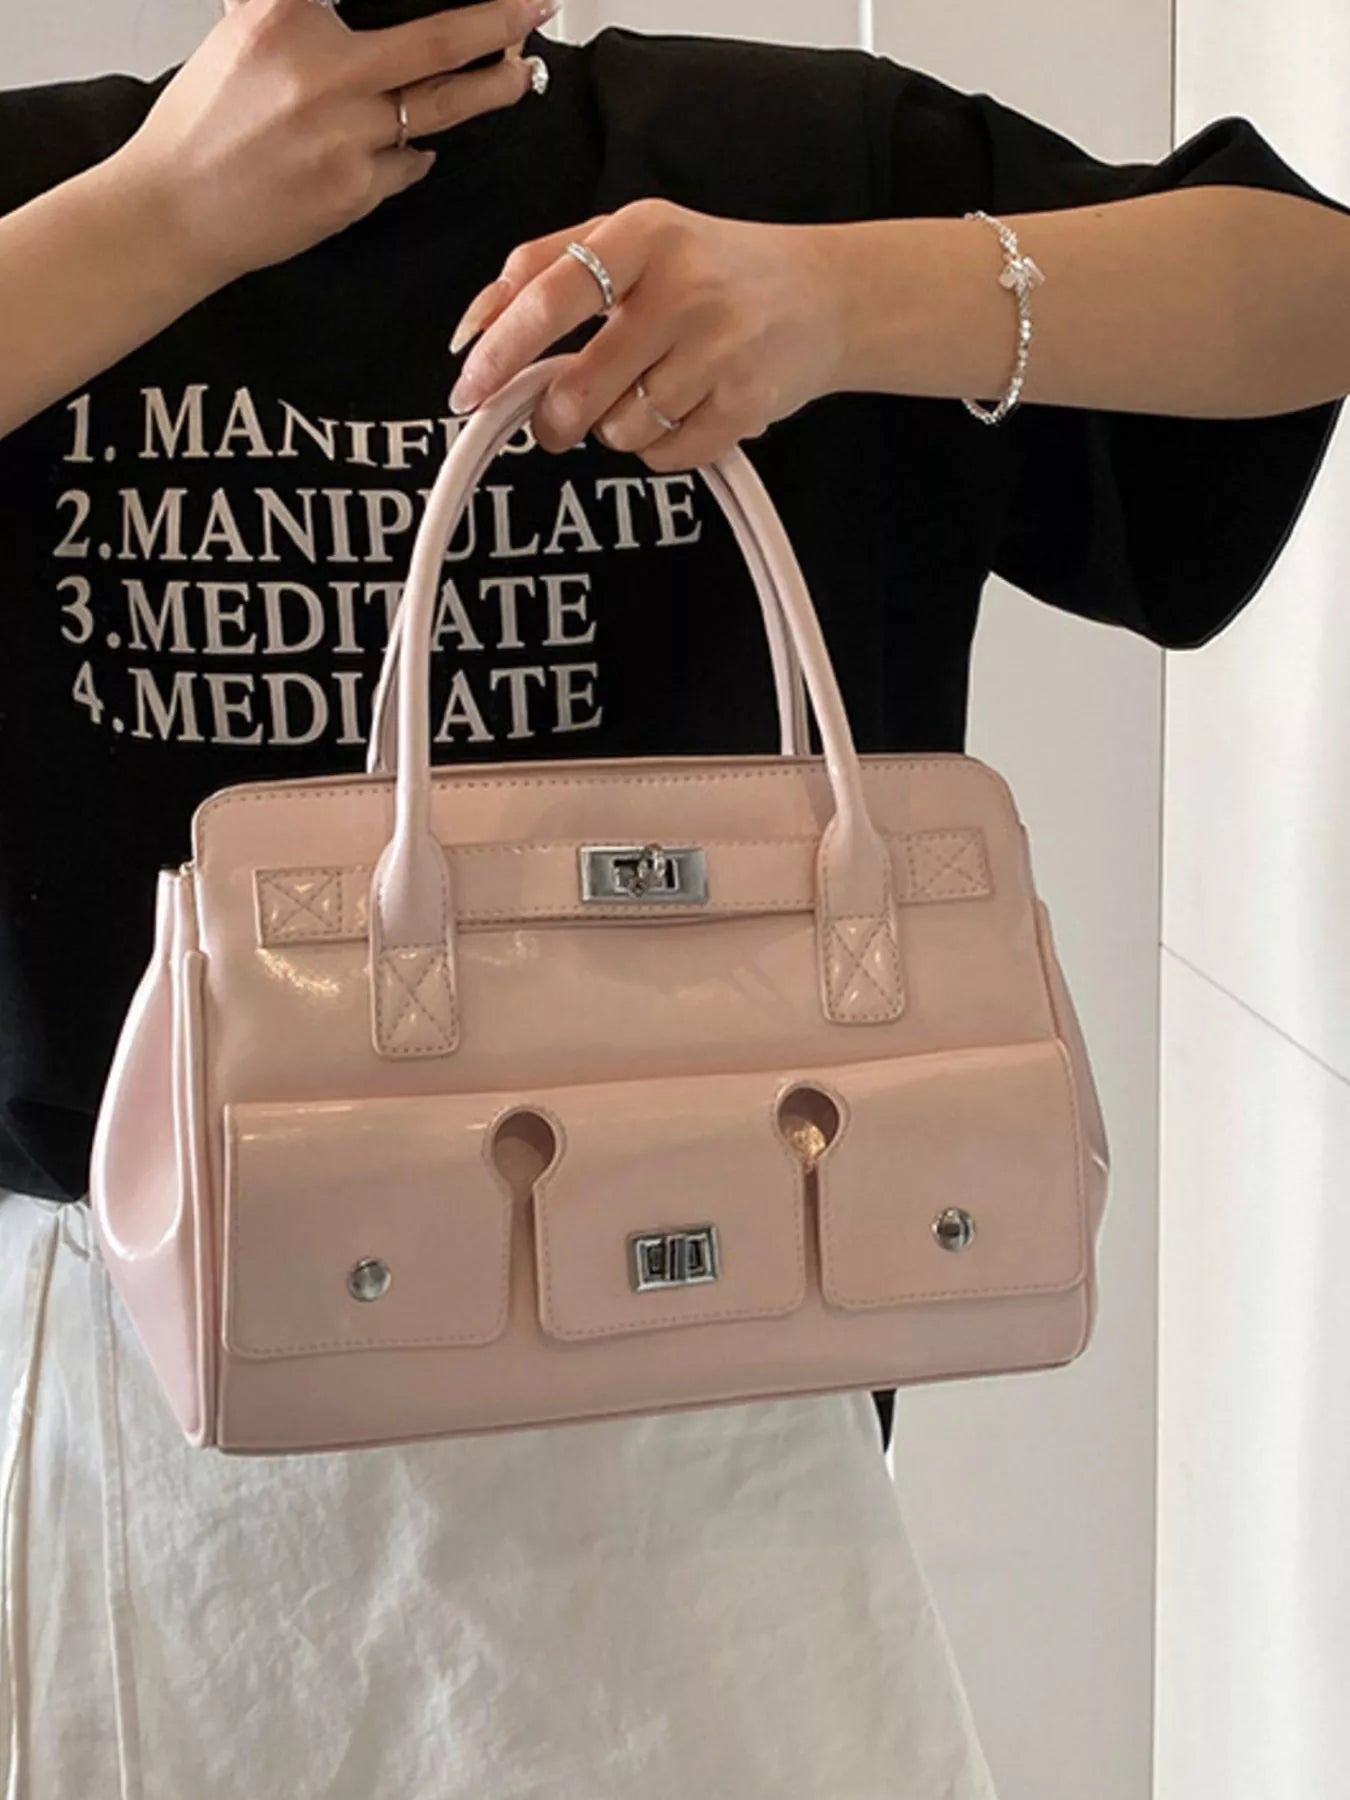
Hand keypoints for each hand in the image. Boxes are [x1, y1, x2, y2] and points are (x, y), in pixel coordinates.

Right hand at [115, 0, 555, 286]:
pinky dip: (414, 152)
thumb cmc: (204, 125)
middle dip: (500, 23)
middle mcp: (324, 70)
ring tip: (520, 75)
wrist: (177, 211)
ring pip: (442, 107)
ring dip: (491, 88)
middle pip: (439, 41)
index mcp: (286, 15)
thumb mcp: (241, 32)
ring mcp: (347, 135)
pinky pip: (409, 164)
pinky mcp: (357, 189)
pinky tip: (411, 145)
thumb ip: (298, 11)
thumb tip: (347, 10)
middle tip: (534, 11)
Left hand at [446, 199, 845, 469]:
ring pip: (620, 431)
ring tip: (648, 395)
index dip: (499, 351)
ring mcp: (719, 350)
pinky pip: (666, 455)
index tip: (466, 390)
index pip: (550, 297)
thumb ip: (545, 267)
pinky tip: (683, 413)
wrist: (823, 296)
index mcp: (642, 235)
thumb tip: (473, 327)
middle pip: (578, 388)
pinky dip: (660, 448)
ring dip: (617, 429)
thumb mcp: (630, 240)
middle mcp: (682, 289)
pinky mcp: (746, 404)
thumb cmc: (707, 270)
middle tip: (556, 420)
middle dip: (554, 419)